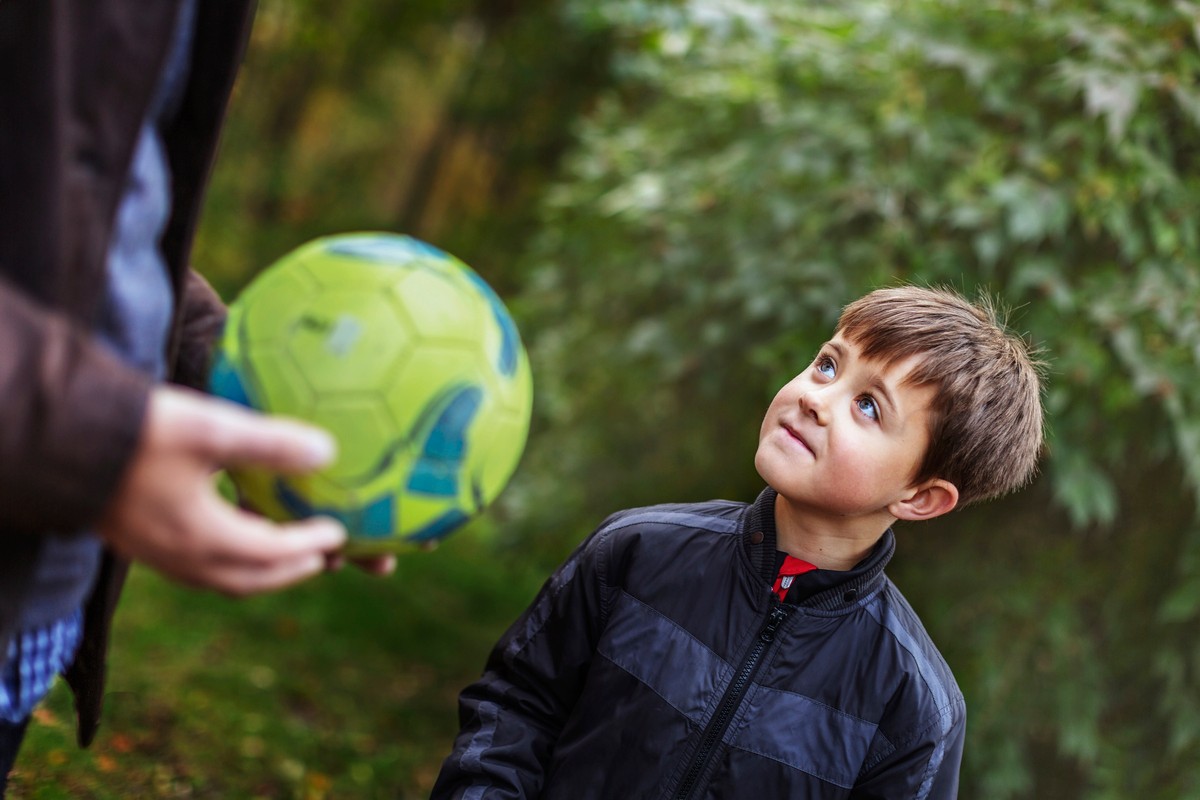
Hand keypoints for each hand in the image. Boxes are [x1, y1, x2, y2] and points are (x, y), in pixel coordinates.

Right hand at [99, 385, 350, 595]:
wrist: (59, 442)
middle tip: (324, 556)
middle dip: (291, 570)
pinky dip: (229, 558)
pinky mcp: (140, 541)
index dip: (310, 544)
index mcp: (204, 538)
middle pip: (251, 580)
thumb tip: (327, 452)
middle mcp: (182, 558)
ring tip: (286, 549)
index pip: (273, 553)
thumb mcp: (210, 430)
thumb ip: (269, 443)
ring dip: (260, 569)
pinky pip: (196, 565)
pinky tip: (234, 531)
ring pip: (222, 577)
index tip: (340, 533)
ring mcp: (157, 554)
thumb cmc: (137, 433)